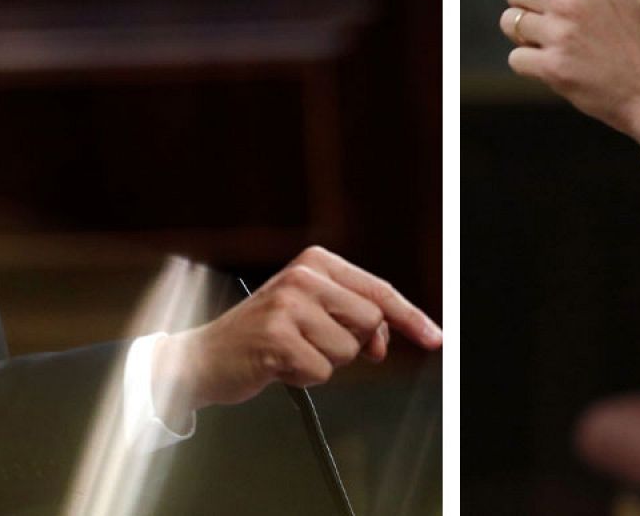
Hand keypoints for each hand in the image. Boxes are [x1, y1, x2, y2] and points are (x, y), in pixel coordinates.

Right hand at [159, 246, 440, 411]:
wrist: (204, 357)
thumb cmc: (262, 336)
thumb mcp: (309, 312)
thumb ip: (350, 318)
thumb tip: (385, 341)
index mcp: (316, 262)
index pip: (379, 290)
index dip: (411, 317)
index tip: (434, 338)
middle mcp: (304, 276)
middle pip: (371, 321)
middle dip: (354, 344)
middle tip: (317, 345)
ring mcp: (289, 305)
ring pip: (348, 350)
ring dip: (324, 362)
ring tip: (291, 351)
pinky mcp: (277, 337)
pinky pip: (321, 371)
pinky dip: (304, 377)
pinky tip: (279, 364)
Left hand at [460, 0, 639, 140]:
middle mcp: (570, 2)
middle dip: (525, 6)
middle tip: (550, 23)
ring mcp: (560, 35)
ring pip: (511, 24)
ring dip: (525, 35)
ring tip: (559, 47)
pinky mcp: (553, 68)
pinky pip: (516, 58)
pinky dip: (530, 64)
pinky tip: (559, 69)